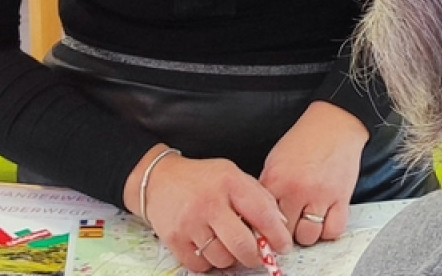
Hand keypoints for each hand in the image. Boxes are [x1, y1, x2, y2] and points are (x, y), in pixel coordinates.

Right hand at [126, 148, 289, 272]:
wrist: (158, 179)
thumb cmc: (201, 180)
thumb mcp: (232, 175)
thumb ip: (258, 197)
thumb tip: (280, 226)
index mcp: (229, 182)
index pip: (262, 214)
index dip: (277, 235)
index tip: (283, 246)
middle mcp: (209, 202)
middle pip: (242, 245)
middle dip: (254, 256)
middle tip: (255, 255)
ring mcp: (190, 222)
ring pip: (222, 259)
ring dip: (229, 258)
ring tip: (225, 243)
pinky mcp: (174, 238)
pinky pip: (201, 265)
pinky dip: (207, 261)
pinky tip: (206, 245)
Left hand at [259, 101, 368, 247]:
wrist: (335, 124)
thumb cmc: (305, 140)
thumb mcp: (275, 160)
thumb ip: (269, 188)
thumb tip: (261, 214)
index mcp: (276, 178)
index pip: (261, 217)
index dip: (263, 227)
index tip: (265, 232)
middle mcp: (297, 190)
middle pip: (284, 233)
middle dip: (284, 234)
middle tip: (287, 228)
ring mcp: (320, 196)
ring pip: (308, 236)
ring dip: (306, 234)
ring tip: (305, 224)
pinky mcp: (341, 199)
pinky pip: (333, 230)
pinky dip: (328, 231)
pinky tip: (323, 221)